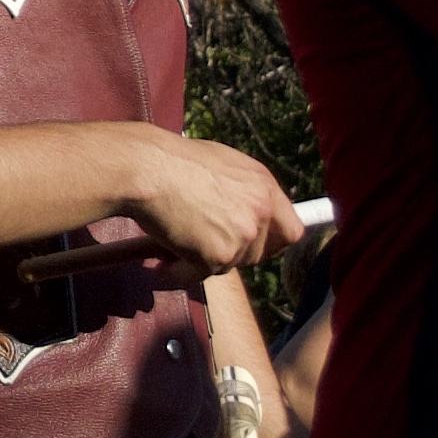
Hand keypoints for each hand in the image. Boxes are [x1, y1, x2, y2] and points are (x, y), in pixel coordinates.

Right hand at [117, 133, 308, 277]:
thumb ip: (243, 191)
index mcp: (264, 186)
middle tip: (200, 244)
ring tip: (173, 245)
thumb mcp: (221, 165)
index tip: (253, 247)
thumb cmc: (172, 161)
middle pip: (258, 254)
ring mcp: (242, 235)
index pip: (291, 231)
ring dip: (201, 262)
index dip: (271, 242)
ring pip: (228, 266)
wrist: (146, 168)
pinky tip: (160, 265)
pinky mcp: (218, 255)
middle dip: (230, 253)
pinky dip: (178, 273)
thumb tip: (247, 215)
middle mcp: (260, 211)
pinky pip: (199, 276)